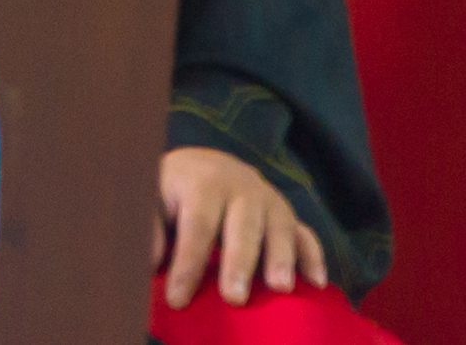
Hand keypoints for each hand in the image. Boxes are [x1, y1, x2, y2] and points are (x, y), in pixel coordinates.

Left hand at [155, 143, 322, 308]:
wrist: (202, 165)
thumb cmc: (171, 193)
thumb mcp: (150, 199)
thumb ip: (148, 227)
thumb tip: (152, 259)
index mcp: (203, 180)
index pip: (197, 224)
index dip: (188, 263)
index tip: (178, 299)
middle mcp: (241, 184)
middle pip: (243, 223)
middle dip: (239, 261)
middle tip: (234, 297)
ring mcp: (268, 198)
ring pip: (279, 224)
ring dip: (281, 256)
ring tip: (281, 288)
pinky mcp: (286, 214)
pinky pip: (304, 233)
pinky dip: (313, 256)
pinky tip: (316, 283)